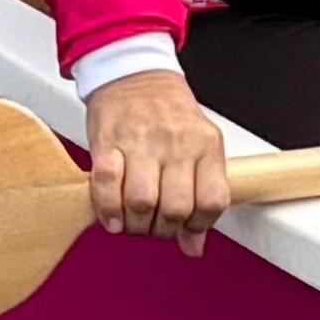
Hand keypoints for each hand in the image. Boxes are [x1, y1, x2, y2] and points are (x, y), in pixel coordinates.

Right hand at [83, 65, 229, 250]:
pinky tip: (112, 219)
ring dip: (135, 225)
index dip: (200, 226)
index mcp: (206, 144)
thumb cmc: (167, 113)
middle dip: (164, 230)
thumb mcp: (198, 146)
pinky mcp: (108, 142)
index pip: (213, 200)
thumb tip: (194, 247)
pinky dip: (108, 211)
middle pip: (175, 208)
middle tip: (156, 226)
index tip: (187, 229)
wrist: (134, 72)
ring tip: (134, 221)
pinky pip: (107, 185)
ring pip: (141, 202)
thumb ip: (200, 195)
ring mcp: (141, 141)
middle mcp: (177, 143)